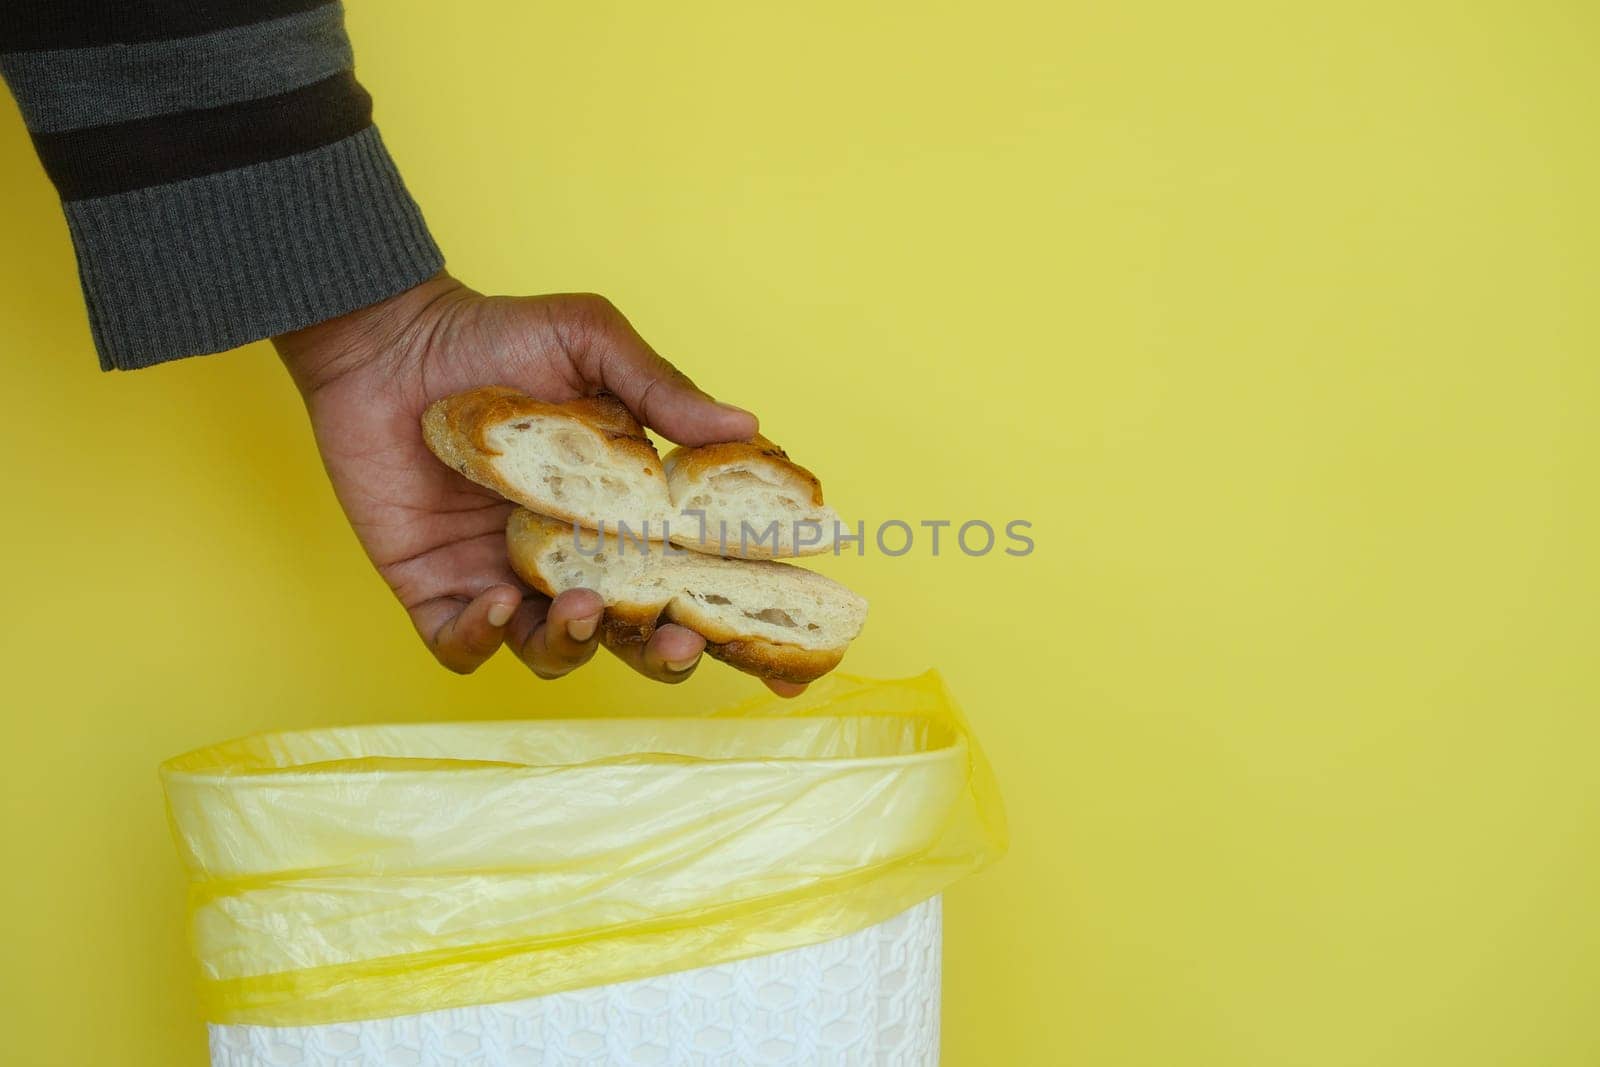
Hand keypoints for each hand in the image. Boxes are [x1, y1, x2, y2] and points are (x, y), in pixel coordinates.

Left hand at [274, 273, 806, 696]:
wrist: (389, 339)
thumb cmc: (495, 336)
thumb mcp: (591, 345)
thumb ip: (662, 391)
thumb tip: (749, 425)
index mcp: (626, 514)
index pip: (697, 582)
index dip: (743, 628)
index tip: (790, 664)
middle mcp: (575, 556)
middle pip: (634, 637)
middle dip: (664, 653)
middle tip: (679, 638)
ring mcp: (508, 577)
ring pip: (555, 652)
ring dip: (577, 644)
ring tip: (577, 603)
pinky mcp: (438, 588)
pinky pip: (464, 646)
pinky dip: (483, 639)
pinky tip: (497, 601)